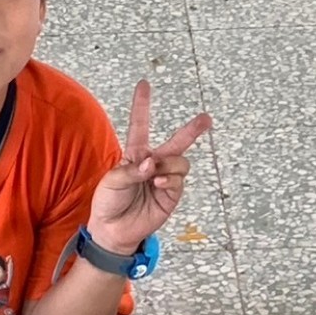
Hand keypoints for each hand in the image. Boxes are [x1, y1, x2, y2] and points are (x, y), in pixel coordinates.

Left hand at [87, 80, 211, 252]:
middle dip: (193, 130)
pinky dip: (169, 179)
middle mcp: (153, 163)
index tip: (145, 84)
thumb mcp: (111, 181)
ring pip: (180, 162)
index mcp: (135, 154)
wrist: (113, 230)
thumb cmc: (108, 202)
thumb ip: (132, 169)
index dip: (142, 105)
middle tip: (206, 119)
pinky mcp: (171, 194)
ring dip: (168, 165)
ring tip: (153, 176)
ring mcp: (164, 179)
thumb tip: (153, 164)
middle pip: (176, 142)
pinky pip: (178, 180)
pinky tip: (158, 184)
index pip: (140, 125)